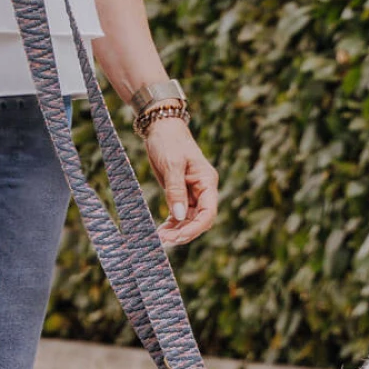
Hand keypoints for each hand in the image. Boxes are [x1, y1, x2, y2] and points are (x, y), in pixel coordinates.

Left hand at [142, 118, 218, 247]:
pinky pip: (179, 215)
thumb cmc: (169, 140)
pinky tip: (161, 232)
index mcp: (207, 182)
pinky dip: (171, 224)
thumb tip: (180, 217)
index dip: (196, 228)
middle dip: (184, 232)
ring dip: (176, 231)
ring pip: (189, 221)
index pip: (208, 213)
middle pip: (199, 220)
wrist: (161, 127)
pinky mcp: (181, 195)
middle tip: (165, 241)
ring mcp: (193, 194)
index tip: (179, 236)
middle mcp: (203, 191)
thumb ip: (176, 191)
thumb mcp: (172, 164)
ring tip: (159, 238)